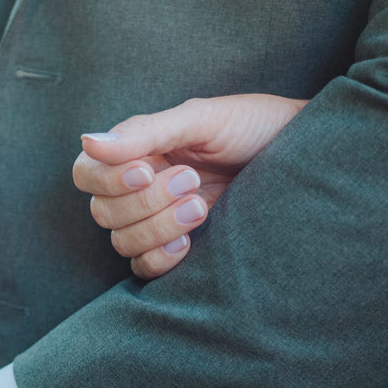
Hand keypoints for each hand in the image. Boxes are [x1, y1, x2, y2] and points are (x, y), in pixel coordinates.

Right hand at [74, 94, 307, 278]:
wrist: (300, 155)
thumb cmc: (252, 126)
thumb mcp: (201, 118)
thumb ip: (146, 131)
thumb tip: (88, 140)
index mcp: (136, 152)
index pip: (87, 175)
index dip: (107, 179)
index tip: (146, 170)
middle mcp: (138, 189)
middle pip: (103, 212)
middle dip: (146, 202)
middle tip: (192, 181)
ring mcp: (156, 221)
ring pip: (123, 242)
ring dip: (158, 227)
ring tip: (202, 206)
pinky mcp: (178, 249)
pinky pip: (144, 269)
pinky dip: (161, 258)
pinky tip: (190, 241)